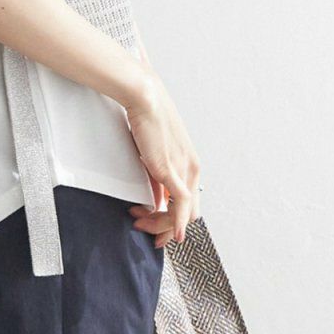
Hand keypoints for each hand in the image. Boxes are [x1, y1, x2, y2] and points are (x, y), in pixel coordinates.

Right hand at [123, 69, 200, 247]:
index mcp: (191, 165)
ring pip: (182, 213)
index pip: (188, 204)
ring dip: (162, 226)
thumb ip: (158, 179)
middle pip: (188, 214)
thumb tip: (156, 200)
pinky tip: (168, 235)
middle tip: (144, 227)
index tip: (150, 221)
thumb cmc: (147, 120)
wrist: (145, 98)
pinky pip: (181, 204)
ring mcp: (185, 170)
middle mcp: (192, 169)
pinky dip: (175, 223)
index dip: (171, 220)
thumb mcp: (155, 154)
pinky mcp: (172, 169)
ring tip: (140, 222)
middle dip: (166, 227)